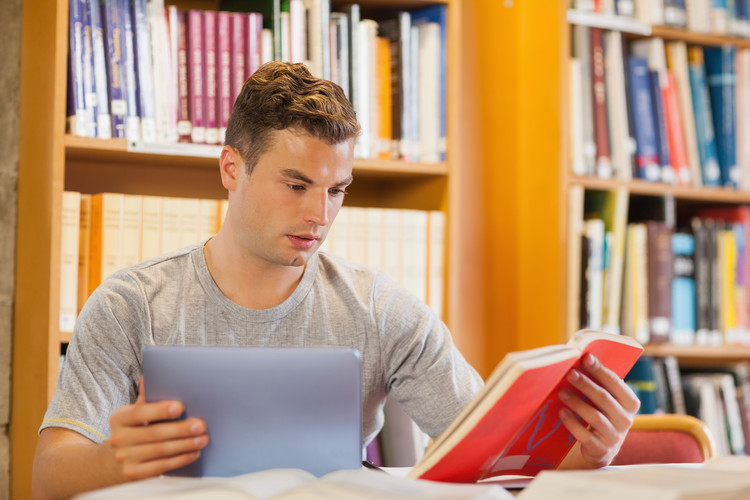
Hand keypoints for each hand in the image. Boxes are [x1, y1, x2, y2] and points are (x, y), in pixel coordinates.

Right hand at [107, 377, 208, 480]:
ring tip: (203, 438)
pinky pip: (161, 466)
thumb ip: (146, 396)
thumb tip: (152, 374)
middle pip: (154, 433)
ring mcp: (125, 458)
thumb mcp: (134, 411)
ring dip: (185, 445)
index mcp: (119, 418)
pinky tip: (194, 452)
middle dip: (181, 429)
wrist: (114, 459)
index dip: (160, 410)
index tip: (181, 406)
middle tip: (201, 425)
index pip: (140, 413)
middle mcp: (119, 438)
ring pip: (160, 451)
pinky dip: (180, 459)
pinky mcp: (134, 473)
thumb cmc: (133, 429)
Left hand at [557, 353, 639, 468]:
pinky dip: (572, 423)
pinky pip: (585, 435)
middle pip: (605, 399)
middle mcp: (626, 420)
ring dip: (577, 403)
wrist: (602, 448)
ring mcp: (614, 436)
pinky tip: (561, 412)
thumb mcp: (606, 400)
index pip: (616, 383)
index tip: (586, 357)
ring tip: (561, 392)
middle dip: (586, 384)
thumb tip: (580, 358)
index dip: (600, 370)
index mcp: (630, 403)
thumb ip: (599, 383)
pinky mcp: (600, 449)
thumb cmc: (601, 414)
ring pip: (595, 417)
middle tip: (570, 373)